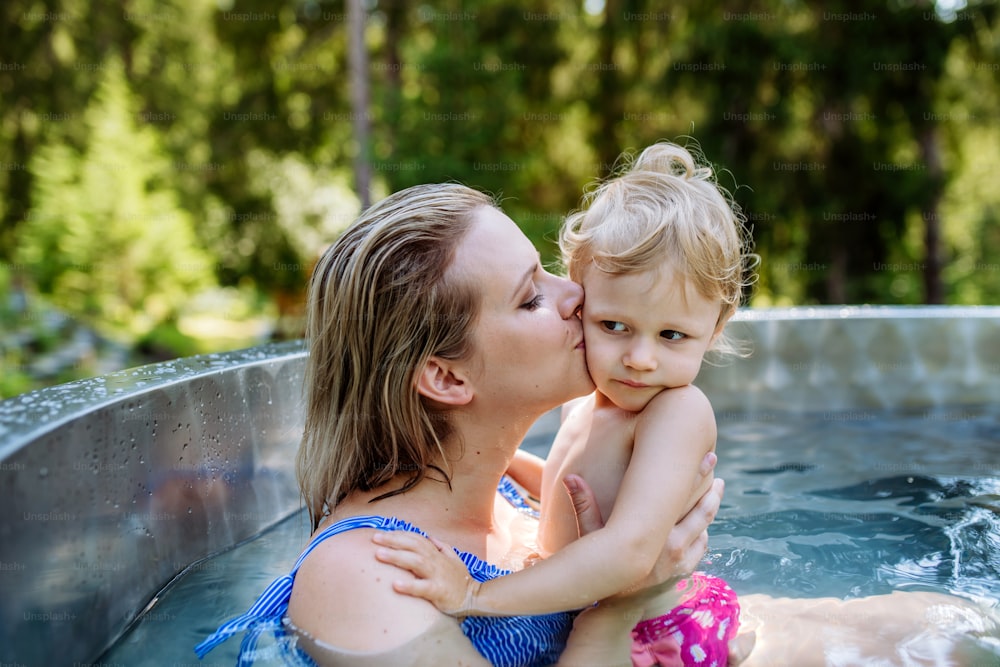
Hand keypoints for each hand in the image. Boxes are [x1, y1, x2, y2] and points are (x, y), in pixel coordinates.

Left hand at [372, 531, 479, 616]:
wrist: (474, 597)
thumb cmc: (459, 579)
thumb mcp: (453, 558)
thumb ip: (441, 546)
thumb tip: (429, 536)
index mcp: (436, 553)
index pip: (415, 538)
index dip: (398, 534)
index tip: (381, 533)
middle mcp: (435, 560)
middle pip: (412, 546)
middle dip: (392, 540)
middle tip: (374, 538)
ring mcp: (437, 575)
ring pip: (415, 561)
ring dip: (396, 557)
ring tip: (378, 555)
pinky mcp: (438, 591)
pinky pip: (422, 587)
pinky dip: (409, 585)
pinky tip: (395, 585)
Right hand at [564, 452, 720, 584]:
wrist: (614, 607)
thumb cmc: (599, 565)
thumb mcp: (589, 535)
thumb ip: (583, 505)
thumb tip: (570, 476)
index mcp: (653, 531)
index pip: (681, 496)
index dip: (697, 474)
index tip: (708, 455)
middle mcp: (673, 545)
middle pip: (701, 510)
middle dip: (710, 485)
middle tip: (713, 461)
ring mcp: (681, 560)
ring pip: (704, 527)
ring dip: (710, 506)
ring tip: (716, 487)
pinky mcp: (683, 571)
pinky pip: (700, 547)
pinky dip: (703, 532)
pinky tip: (704, 521)